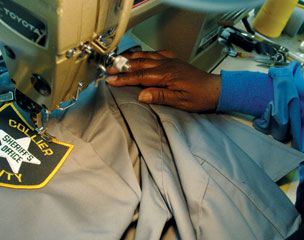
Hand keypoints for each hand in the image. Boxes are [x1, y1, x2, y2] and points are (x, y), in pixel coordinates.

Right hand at [106, 50, 220, 111]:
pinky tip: (141, 54)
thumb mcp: (179, 101)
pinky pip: (156, 53)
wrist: (215, 89)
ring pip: (146, 56)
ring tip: (118, 60)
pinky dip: (145, 53)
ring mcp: (170, 61)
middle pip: (139, 63)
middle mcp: (167, 65)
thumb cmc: (200, 96)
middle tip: (109, 69)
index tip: (111, 79)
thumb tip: (141, 95)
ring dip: (131, 58)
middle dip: (122, 66)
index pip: (140, 76)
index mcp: (167, 74)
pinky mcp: (174, 61)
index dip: (124, 78)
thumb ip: (160, 96)